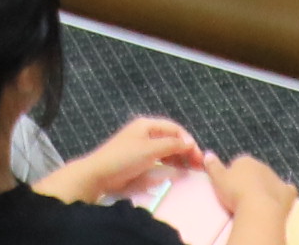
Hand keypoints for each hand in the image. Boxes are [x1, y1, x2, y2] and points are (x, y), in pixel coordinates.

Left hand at [40, 118, 196, 200]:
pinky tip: (177, 171)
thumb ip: (171, 145)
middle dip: (186, 149)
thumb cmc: (124, 158)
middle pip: (171, 138)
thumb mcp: (150, 150)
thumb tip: (190, 143)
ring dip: (179, 157)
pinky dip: (169, 163)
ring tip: (192, 169)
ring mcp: (142, 146)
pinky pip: (159, 158)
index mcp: (147, 125)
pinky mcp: (139, 160)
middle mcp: (145, 133)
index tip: (198, 156)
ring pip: (166, 149)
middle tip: (199, 165)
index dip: (188, 140)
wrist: (99, 174)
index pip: (174, 128)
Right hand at [204, 152, 297, 222]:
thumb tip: (208, 154)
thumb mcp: (218, 179)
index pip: (238, 164)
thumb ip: (213, 166)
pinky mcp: (287, 192)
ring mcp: (276, 178)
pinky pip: (287, 190)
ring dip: (265, 187)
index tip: (231, 187)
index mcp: (245, 160)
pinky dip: (284, 194)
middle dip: (250, 181)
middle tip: (242, 197)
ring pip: (270, 180)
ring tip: (257, 202)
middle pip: (255, 172)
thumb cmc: (235, 193)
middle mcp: (262, 166)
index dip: (234, 176)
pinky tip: (279, 200)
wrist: (259, 209)